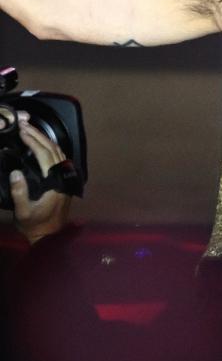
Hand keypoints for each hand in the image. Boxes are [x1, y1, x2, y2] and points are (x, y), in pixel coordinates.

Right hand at [1, 109, 72, 243]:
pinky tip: (39, 142)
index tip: (21, 131)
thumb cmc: (35, 225)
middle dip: (37, 135)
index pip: (45, 154)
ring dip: (43, 138)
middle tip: (23, 124)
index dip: (33, 141)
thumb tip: (15, 172)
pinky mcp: (64, 178)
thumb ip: (19, 193)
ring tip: (29, 129)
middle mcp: (64, 174)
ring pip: (57, 150)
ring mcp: (66, 175)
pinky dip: (48, 146)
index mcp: (56, 180)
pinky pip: (58, 156)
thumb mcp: (23, 212)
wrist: (50, 236)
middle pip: (52, 148)